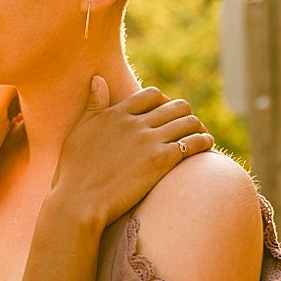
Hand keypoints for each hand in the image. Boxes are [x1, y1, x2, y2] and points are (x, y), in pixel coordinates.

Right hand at [52, 76, 212, 228]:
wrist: (80, 202)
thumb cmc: (74, 172)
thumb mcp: (78, 132)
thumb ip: (93, 105)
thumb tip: (98, 79)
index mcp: (116, 114)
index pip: (152, 95)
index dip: (164, 101)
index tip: (167, 112)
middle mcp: (135, 123)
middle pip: (175, 106)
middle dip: (185, 114)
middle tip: (187, 126)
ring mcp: (149, 141)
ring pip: (188, 122)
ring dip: (198, 127)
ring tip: (201, 136)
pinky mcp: (161, 161)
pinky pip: (193, 143)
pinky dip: (204, 141)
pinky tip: (207, 146)